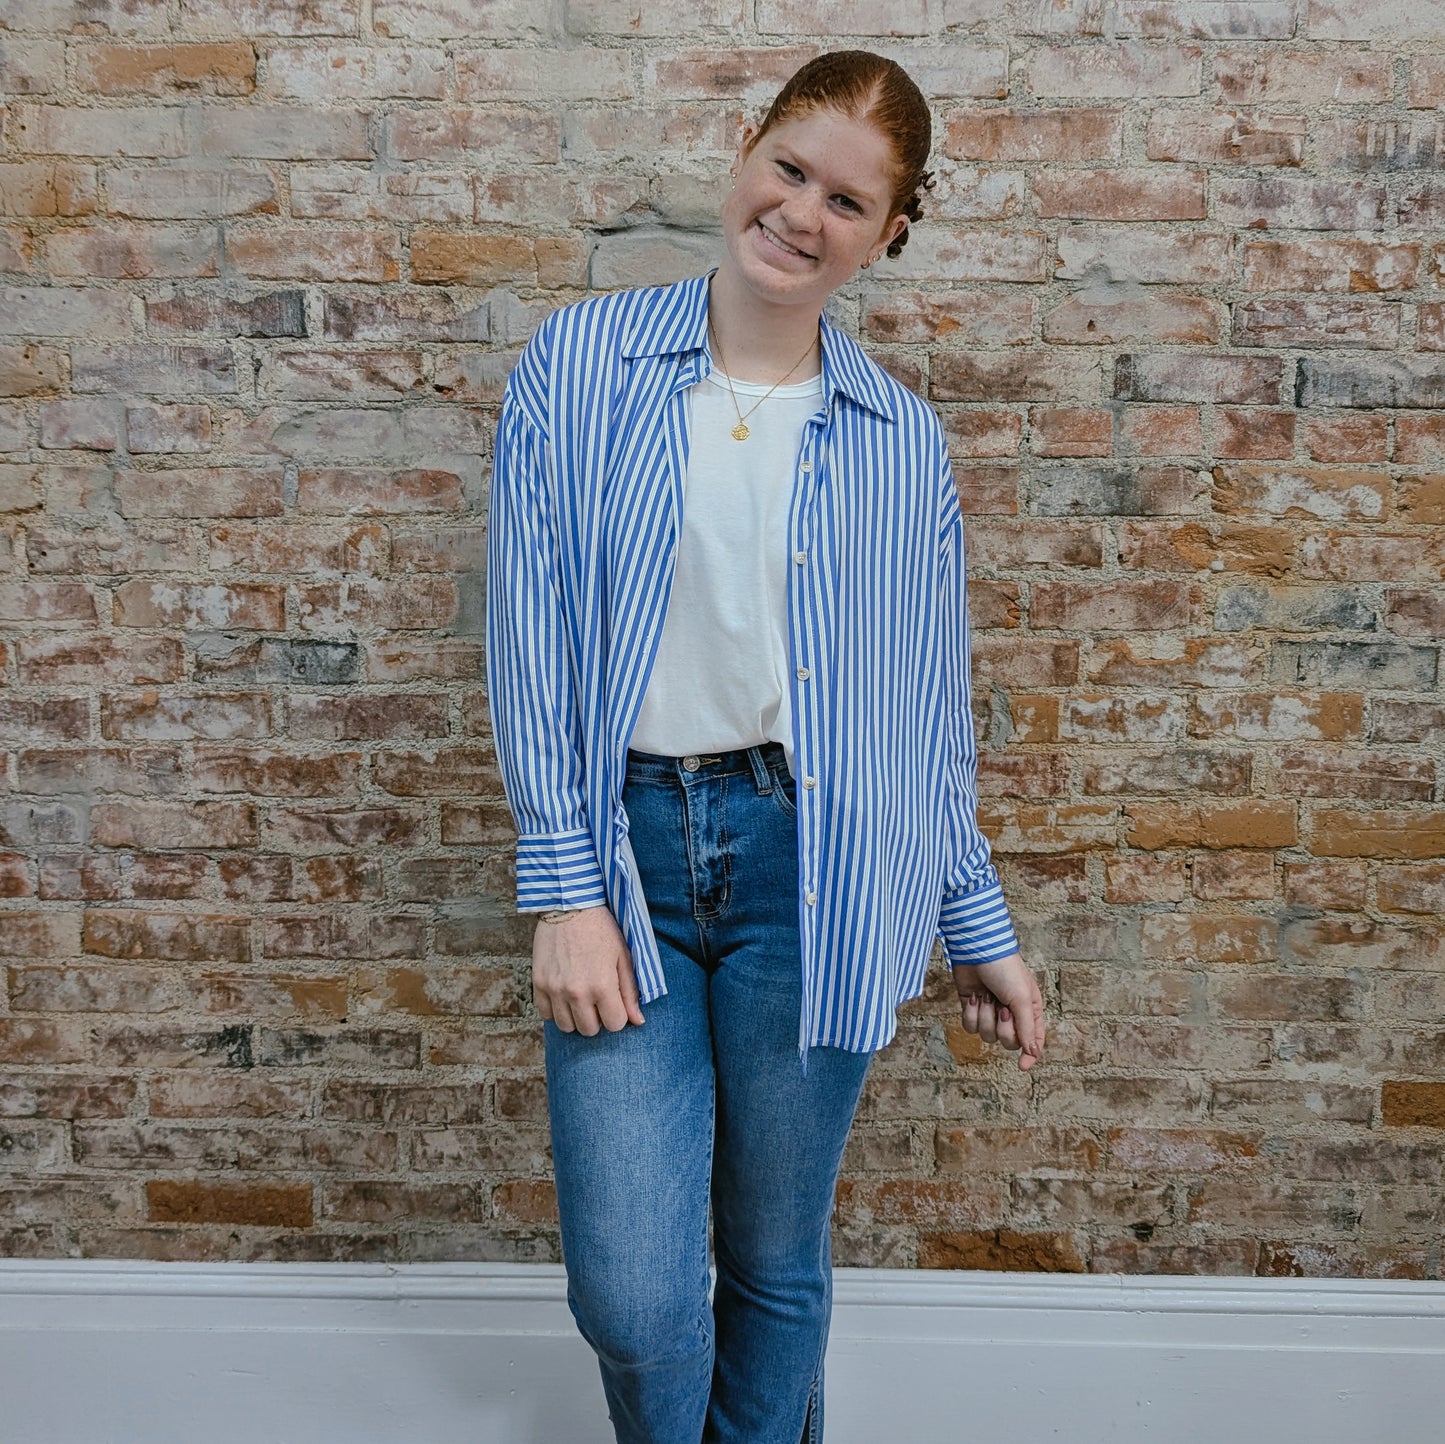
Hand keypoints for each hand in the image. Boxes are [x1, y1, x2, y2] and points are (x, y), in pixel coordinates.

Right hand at [531, 905, 644, 1035]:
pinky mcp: (538, 983)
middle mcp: (576, 992)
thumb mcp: (623, 956)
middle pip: (590, 1030)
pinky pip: (545, 1014)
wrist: (569, 905)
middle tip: (598, 999)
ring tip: (581, 999)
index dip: (618, 1015)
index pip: (615, 1024)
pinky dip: (556, 1010)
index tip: (616, 1002)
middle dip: (598, 1019)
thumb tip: (638, 1021)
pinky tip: (564, 995)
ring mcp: (555, 989)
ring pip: (566, 1027)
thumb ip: (630, 991)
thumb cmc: (601, 929)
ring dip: (576, 1017)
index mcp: (602, 986)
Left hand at [952, 952, 1044, 1069]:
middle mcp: (1012, 1014)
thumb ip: (1027, 1028)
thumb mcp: (1021, 998)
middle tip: (1001, 1007)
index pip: (1034, 1041)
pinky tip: (973, 997)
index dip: (1029, 1055)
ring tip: (986, 996)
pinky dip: (971, 1013)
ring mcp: (990, 1012)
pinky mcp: (972, 1008)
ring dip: (985, 1016)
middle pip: (1008, 1042)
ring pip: (986, 1035)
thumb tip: (1032, 1052)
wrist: (977, 950)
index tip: (1022, 1067)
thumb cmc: (1005, 970)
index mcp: (1030, 1010)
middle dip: (1002, 1027)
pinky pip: (970, 1027)